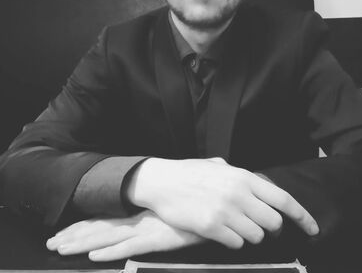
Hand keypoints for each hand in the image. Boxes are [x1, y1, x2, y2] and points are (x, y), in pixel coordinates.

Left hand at [46, 210, 203, 261]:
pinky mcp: (157, 239)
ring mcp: (145, 229)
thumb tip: (158, 200)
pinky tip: (96, 257)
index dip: (84, 224)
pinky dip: (111, 252)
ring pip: (108, 238)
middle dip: (75, 235)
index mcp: (138, 212)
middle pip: (100, 228)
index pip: (106, 219)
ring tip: (61, 249)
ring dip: (84, 244)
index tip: (65, 230)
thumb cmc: (193, 201)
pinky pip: (130, 248)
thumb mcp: (175, 202)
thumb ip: (165, 202)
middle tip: (52, 243)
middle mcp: (136, 219)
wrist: (212, 203)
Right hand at [128, 157, 318, 248]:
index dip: (303, 216)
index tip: (314, 229)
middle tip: (261, 226)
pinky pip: (236, 244)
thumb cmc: (191, 172)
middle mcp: (239, 194)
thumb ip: (241, 177)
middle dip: (271, 228)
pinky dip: (233, 240)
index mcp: (243, 177)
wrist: (162, 181)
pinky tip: (221, 230)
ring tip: (236, 225)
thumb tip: (259, 186)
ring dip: (250, 235)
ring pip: (256, 236)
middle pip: (273, 222)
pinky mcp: (211, 228)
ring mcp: (225, 212)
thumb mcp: (219, 165)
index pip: (283, 199)